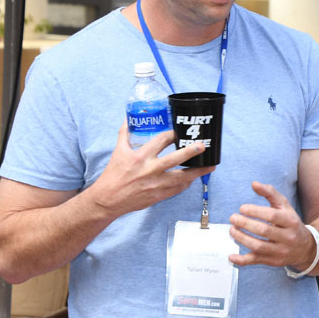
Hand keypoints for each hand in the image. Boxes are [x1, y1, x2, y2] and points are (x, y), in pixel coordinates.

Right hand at [89, 125, 210, 218]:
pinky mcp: (158, 196)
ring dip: (197, 172)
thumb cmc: (113, 174)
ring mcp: (155, 184)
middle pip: (174, 159)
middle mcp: (149, 170)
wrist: (108, 199)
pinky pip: (177, 189)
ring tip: (210, 166)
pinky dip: (186, 183)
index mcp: (140, 156)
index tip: (180, 132)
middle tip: (203, 146)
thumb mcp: (118, 151)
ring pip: (181, 177)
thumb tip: (129, 118)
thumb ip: (125, 134)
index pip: (160, 141)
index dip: (173, 134)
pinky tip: (193, 178)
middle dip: (190, 152)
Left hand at [228, 181, 314, 268]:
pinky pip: (256, 261)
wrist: (305, 247)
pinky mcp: (274, 261)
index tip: (242, 208)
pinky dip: (242, 261)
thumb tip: (254, 184)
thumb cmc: (291, 223)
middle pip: (264, 231)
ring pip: (258, 246)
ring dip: (242, 238)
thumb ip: (270, 193)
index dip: (255, 211)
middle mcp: (288, 237)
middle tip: (233, 218)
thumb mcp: (285, 207)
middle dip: (245, 224)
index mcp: (291, 221)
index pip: (272, 216)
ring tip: (232, 230)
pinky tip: (231, 256)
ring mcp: (281, 251)